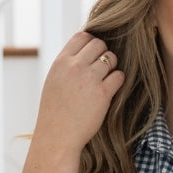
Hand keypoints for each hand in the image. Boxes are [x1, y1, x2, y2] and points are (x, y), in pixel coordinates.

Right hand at [33, 32, 124, 152]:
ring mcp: (89, 79)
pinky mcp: (103, 94)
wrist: (57, 135)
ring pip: (111, 58)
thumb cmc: (55, 111)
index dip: (91, 43)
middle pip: (99, 44)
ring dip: (112, 67)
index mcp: (61, 62)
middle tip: (101, 69)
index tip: (92, 56)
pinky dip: (118, 80)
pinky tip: (111, 89)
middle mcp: (75, 67)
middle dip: (103, 54)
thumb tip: (84, 50)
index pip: (82, 36)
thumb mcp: (54, 80)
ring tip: (105, 80)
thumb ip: (67, 64)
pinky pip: (119, 76)